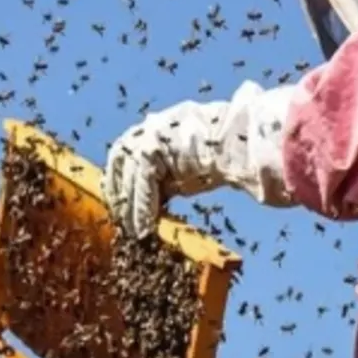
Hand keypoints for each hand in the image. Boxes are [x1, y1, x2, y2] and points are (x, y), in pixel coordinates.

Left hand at [102, 83, 296, 239]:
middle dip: (117, 189)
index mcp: (159, 126)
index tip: (118, 198)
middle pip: (120, 159)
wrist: (239, 142)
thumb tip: (162, 193)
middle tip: (119, 217)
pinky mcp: (153, 150)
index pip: (127, 150)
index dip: (120, 176)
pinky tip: (144, 228)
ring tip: (132, 231)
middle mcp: (150, 127)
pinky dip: (142, 209)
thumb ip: (172, 173)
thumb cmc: (227, 152)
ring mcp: (149, 136)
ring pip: (130, 177)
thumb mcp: (191, 162)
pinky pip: (142, 186)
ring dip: (131, 207)